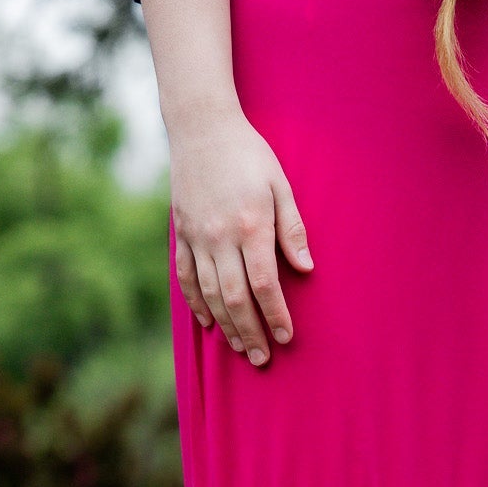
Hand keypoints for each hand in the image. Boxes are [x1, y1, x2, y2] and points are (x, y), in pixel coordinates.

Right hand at [168, 110, 312, 364]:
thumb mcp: (281, 185)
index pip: (264, 283)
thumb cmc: (249, 155)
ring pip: (211, 293)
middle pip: (236, 297)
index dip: (275, 314)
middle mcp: (221, 236)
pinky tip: (209, 323)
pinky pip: (187, 277)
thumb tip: (306, 269)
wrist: (202, 128)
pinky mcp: (182, 234)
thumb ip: (292, 230)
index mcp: (251, 225)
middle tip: (262, 358)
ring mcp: (197, 237)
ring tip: (240, 348)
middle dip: (250, 332)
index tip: (286, 337)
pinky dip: (197, 303)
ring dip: (226, 325)